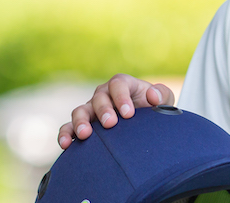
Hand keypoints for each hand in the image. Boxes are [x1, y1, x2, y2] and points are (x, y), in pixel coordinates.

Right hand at [57, 74, 174, 148]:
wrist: (143, 127)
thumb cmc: (153, 110)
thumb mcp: (163, 100)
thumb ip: (161, 94)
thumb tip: (152, 95)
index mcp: (122, 85)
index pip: (118, 84)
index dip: (121, 97)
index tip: (129, 114)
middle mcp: (104, 95)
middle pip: (98, 97)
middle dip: (103, 110)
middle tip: (111, 124)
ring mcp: (91, 110)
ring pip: (80, 111)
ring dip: (80, 122)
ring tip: (85, 134)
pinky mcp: (82, 126)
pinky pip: (68, 128)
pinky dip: (65, 134)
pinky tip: (66, 144)